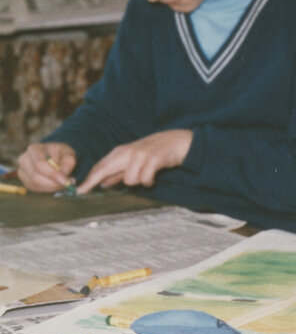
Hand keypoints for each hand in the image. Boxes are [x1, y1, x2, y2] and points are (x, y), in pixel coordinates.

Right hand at [16, 142, 76, 192]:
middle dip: (53, 183)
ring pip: (35, 184)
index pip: (39, 164)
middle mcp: (24, 160)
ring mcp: (22, 171)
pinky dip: (48, 189)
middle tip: (68, 184)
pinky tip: (56, 184)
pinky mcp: (25, 181)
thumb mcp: (68, 153)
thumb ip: (69, 161)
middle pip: (35, 176)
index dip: (52, 174)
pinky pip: (35, 189)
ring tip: (64, 182)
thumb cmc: (61, 154)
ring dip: (52, 187)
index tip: (65, 181)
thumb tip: (64, 173)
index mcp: (34, 149)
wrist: (54, 156)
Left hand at [76, 129, 193, 193]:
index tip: (78, 191)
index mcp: (122, 152)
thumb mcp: (136, 159)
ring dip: (137, 182)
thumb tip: (103, 183)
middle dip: (93, 181)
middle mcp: (128, 152)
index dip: (89, 180)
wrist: (180, 141)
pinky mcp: (153, 160)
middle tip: (82, 192)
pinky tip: (153, 177)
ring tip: (146, 176)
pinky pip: (145, 179)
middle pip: (104, 169)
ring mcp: (140, 155)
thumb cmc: (157, 151)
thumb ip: (120, 171)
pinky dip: (149, 181)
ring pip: (129, 179)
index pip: (101, 167)